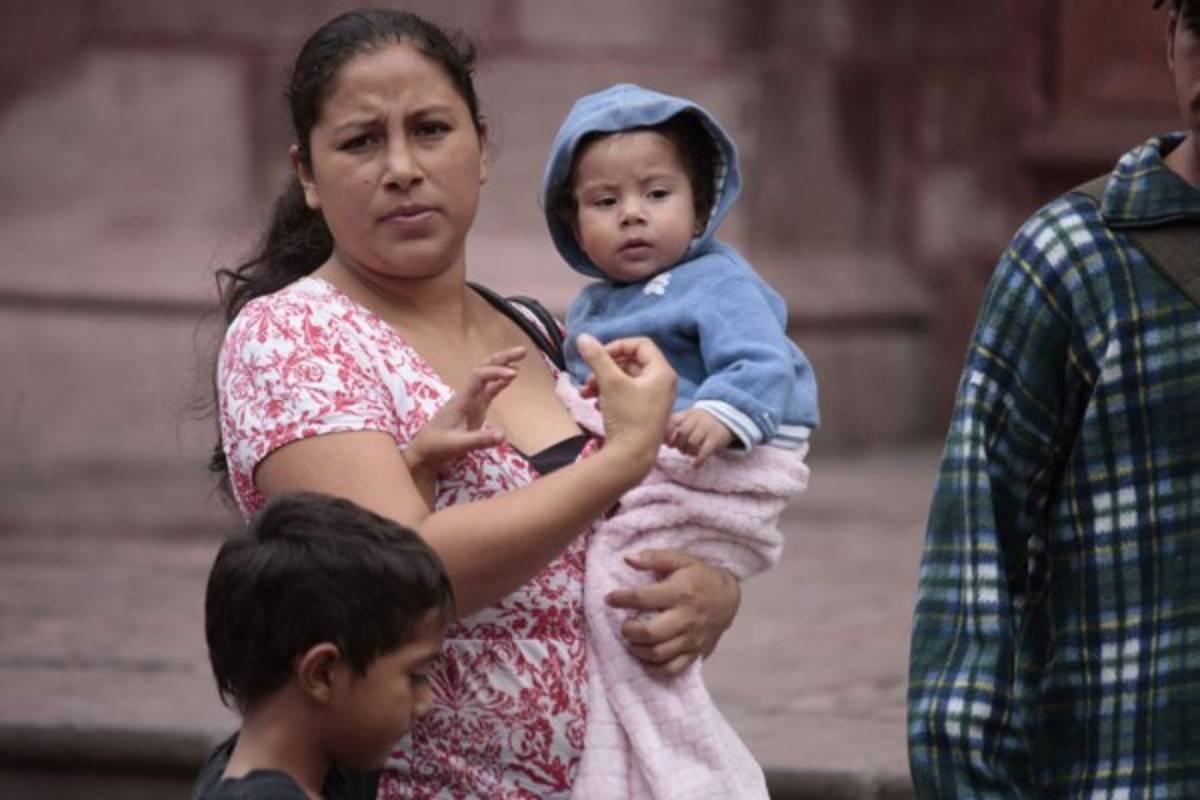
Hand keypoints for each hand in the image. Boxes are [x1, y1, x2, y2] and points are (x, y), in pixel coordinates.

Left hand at [403, 347, 524, 500]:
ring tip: (521, 358)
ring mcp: (471, 402)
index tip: (514, 374)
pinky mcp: (474, 409)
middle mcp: (467, 396)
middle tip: (522, 351)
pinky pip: (489, 390)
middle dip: (502, 359)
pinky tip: (511, 378)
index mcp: (462, 400)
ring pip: (487, 377)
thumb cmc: (436, 447)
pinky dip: (500, 382)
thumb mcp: (458, 445)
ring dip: (502, 366)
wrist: (424, 452)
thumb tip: (502, 435)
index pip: (479, 376)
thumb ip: (480, 440)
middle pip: (484, 369)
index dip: (496, 372)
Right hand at [576, 334, 675, 472]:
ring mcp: (654, 400)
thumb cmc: (627, 418)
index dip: (617, 346)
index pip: (640, 345)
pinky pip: (625, 395)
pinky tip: (595, 405)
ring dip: (602, 382)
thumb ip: (597, 358)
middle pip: (631, 362)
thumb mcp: (610, 383)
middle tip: (588, 377)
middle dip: (605, 368)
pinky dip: (608, 395)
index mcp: (662, 372)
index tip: (599, 356)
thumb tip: (583, 337)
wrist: (632, 458)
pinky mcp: (644, 413)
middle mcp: (662, 384)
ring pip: (625, 380)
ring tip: (585, 392)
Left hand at [605, 548, 739, 677]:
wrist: (729, 598)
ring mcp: (691, 639)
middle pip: (650, 633)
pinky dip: (654, 667)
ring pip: (658, 654)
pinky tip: (646, 656)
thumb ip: (654, 558)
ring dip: (638, 649)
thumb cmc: (700, 577)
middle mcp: (686, 618)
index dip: (621, 599)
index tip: (610, 598)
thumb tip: (627, 558)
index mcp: (680, 592)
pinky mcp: (694, 654)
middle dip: (628, 631)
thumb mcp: (681, 560)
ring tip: (632, 639)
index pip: (643, 599)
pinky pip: (672, 670)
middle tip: (624, 625)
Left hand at [667, 408, 733, 465]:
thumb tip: (661, 441)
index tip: (667, 443)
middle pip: (682, 432)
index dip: (667, 433)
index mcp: (687, 414)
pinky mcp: (716, 438)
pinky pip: (705, 450)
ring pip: (692, 441)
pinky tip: (695, 465)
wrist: (725, 419)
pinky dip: (699, 460)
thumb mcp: (688, 419)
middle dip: (678, 444)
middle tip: (680, 449)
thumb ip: (674, 426)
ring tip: (688, 453)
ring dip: (687, 451)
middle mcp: (697, 419)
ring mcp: (707, 428)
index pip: (673, 421)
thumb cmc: (700, 422)